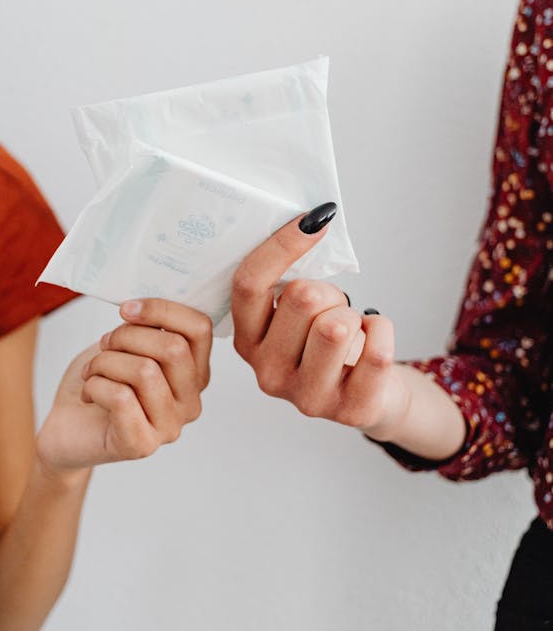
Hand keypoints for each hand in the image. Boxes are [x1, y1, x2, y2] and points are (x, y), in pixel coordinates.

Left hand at [36, 299, 211, 475]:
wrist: (68, 428)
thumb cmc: (101, 383)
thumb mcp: (127, 346)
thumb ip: (148, 328)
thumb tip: (143, 304)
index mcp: (195, 372)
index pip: (200, 328)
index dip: (162, 309)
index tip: (127, 309)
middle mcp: (191, 402)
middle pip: (173, 348)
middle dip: (127, 336)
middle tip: (105, 345)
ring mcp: (170, 427)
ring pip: (144, 370)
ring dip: (105, 362)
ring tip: (92, 371)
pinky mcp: (142, 445)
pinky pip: (121, 397)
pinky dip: (95, 385)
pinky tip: (88, 393)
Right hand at [231, 205, 409, 434]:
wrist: (369, 394)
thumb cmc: (328, 342)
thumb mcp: (297, 313)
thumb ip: (290, 280)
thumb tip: (311, 222)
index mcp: (247, 341)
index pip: (249, 284)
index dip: (281, 245)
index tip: (314, 220)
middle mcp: (267, 373)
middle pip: (301, 298)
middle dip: (329, 291)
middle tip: (333, 308)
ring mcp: (307, 397)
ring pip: (335, 325)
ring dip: (353, 315)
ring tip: (350, 330)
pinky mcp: (350, 411)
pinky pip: (376, 350)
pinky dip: (383, 329)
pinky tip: (373, 339)